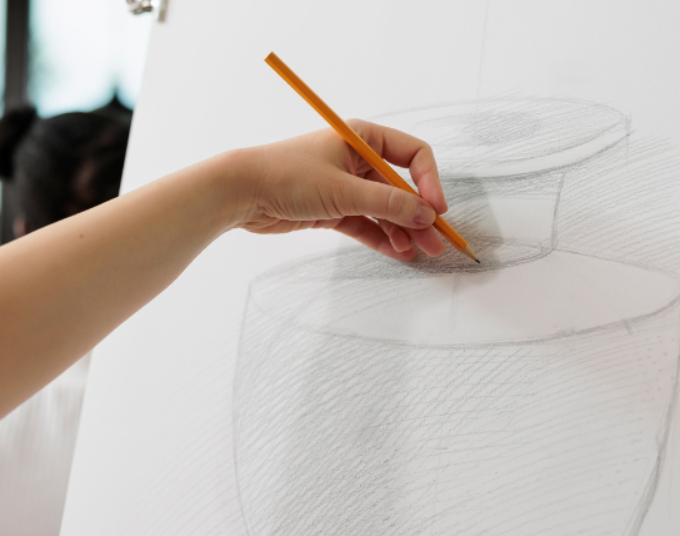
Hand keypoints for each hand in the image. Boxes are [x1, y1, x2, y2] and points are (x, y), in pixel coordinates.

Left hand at [234, 120, 447, 260]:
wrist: (241, 192)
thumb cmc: (287, 176)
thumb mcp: (343, 189)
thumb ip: (387, 204)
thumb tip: (427, 214)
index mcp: (363, 138)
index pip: (413, 155)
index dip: (429, 181)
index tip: (437, 208)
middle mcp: (358, 159)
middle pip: (401, 188)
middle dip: (420, 215)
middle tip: (438, 242)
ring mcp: (346, 185)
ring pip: (385, 209)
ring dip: (403, 230)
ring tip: (420, 253)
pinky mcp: (333, 209)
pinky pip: (367, 224)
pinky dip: (382, 237)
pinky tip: (399, 252)